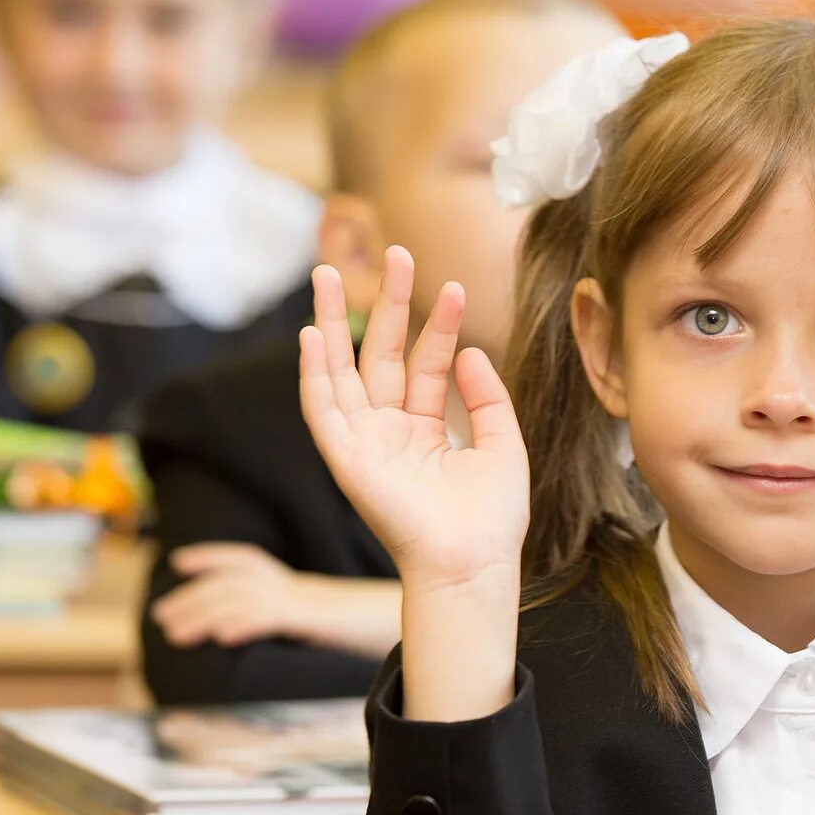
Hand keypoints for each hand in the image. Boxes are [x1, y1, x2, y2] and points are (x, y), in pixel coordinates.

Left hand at [150, 543, 402, 658]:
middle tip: (160, 615)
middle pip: (232, 581)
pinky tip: (222, 639)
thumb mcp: (339, 624)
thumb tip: (296, 632)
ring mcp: (305, 597)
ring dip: (201, 613)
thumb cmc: (389, 622)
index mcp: (301, 586)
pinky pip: (269, 614)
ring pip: (240, 597)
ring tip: (173, 633)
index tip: (179, 561)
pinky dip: (241, 623)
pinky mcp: (315, 613)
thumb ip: (311, 624)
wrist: (432, 606)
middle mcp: (298, 586)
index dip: (212, 558)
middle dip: (192, 596)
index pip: (248, 561)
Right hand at [299, 247, 528, 590]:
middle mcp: (389, 431)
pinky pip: (322, 411)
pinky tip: (311, 335)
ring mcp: (364, 443)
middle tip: (395, 253)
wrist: (473, 562)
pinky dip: (313, 374)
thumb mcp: (503, 445)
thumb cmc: (492, 517)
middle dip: (384, 304)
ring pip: (341, 370)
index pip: (426, 363)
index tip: (452, 285)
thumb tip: (471, 350)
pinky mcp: (345, 461)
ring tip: (328, 272)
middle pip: (379, 354)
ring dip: (333, 323)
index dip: (438, 324)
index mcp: (424, 429)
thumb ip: (487, 397)